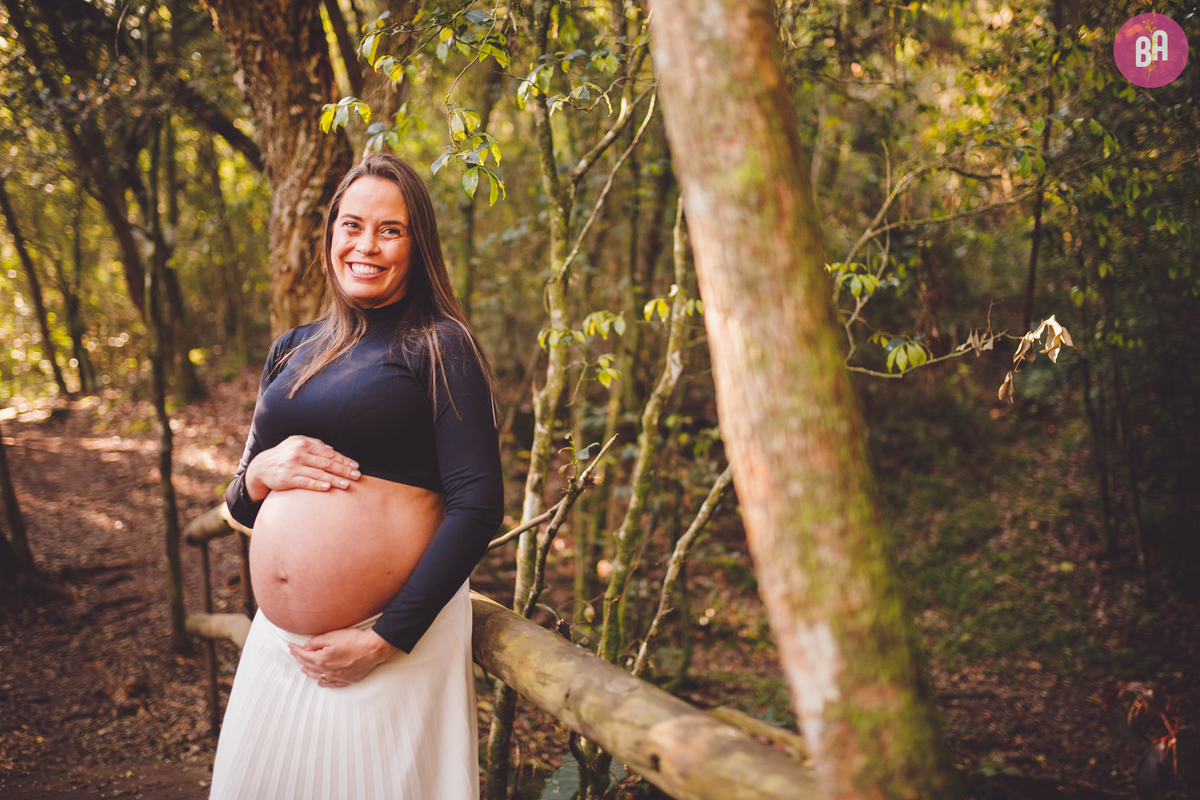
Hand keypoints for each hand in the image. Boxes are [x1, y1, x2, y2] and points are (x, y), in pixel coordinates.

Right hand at [244, 435, 360, 500]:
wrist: (261, 467)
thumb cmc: (285, 454)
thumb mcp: (297, 443)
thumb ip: (315, 445)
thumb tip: (333, 450)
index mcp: (304, 443)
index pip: (329, 452)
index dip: (344, 460)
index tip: (355, 466)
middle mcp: (299, 454)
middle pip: (326, 463)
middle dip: (343, 470)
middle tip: (357, 475)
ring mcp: (292, 467)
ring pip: (318, 474)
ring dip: (334, 480)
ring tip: (347, 484)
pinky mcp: (287, 479)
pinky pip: (305, 483)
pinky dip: (318, 485)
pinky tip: (328, 488)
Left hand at [289, 628, 396, 686]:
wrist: (373, 648)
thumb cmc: (355, 640)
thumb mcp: (332, 636)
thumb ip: (317, 642)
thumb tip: (307, 646)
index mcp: (322, 660)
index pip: (304, 655)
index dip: (295, 649)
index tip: (289, 645)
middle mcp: (327, 671)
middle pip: (309, 665)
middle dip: (300, 658)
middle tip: (294, 653)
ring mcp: (337, 677)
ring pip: (318, 676)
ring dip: (308, 671)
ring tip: (302, 667)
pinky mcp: (347, 679)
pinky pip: (331, 684)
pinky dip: (322, 682)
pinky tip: (319, 681)